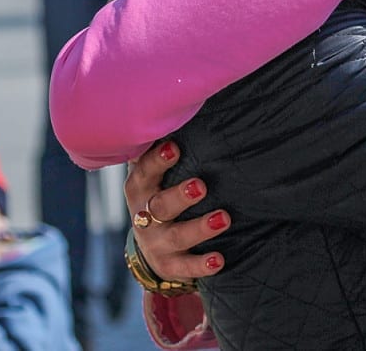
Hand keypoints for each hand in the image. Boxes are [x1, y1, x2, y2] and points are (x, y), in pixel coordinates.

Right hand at [127, 140, 228, 280]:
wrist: (150, 246)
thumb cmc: (159, 193)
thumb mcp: (155, 173)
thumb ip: (160, 144)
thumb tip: (180, 98)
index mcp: (141, 188)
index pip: (143, 172)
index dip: (157, 160)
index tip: (175, 146)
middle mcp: (144, 215)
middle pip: (158, 205)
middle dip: (179, 195)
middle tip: (201, 184)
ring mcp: (156, 243)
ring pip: (176, 236)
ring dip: (199, 228)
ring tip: (224, 217)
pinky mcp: (170, 265)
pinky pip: (185, 268)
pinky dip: (201, 265)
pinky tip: (220, 259)